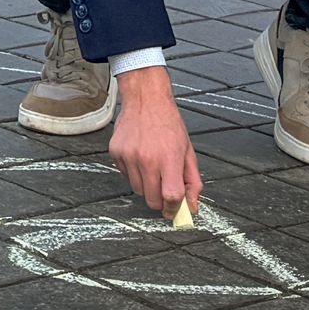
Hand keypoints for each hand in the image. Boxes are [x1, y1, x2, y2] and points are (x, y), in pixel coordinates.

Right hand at [108, 68, 201, 221]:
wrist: (145, 99)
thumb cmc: (169, 124)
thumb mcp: (187, 151)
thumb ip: (193, 181)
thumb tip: (192, 207)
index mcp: (169, 158)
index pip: (171, 196)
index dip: (174, 208)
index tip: (175, 210)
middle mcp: (147, 159)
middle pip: (151, 200)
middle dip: (160, 201)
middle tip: (164, 190)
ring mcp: (129, 156)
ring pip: (137, 190)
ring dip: (146, 186)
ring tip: (152, 166)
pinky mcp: (116, 153)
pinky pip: (125, 176)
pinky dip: (133, 173)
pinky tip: (139, 156)